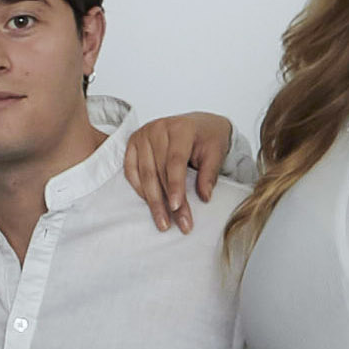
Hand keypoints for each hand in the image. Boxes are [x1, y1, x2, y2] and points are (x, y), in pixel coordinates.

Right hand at [122, 108, 234, 232]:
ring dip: (152, 201)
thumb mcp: (216, 152)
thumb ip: (210, 174)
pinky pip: (131, 171)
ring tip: (163, 222)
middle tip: (175, 224)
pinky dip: (140, 189)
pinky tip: (149, 203)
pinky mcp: (133, 144)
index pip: (175, 161)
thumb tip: (204, 197)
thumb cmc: (208, 138)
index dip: (175, 186)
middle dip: (166, 201)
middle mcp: (157, 128)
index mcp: (180, 128)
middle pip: (158, 171)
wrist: (200, 124)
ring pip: (144, 174)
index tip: (178, 208)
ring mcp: (142, 135)